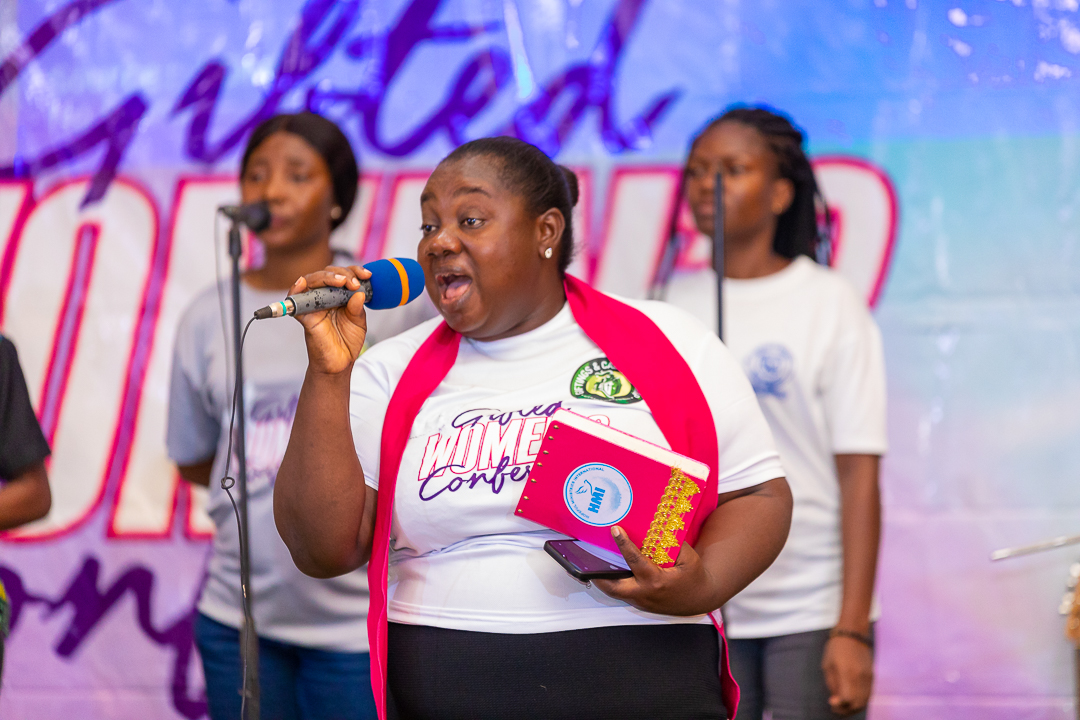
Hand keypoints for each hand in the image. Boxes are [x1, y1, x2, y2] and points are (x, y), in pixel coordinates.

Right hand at [291, 265, 369, 374]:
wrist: (340, 364)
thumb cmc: (347, 342)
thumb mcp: (358, 322)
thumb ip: (357, 307)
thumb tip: (358, 293)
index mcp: (337, 296)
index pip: (341, 275)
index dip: (353, 270)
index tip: (367, 275)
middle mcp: (323, 298)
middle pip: (326, 274)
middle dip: (341, 273)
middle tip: (354, 282)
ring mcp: (313, 306)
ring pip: (311, 281)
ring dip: (325, 277)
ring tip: (342, 281)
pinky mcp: (304, 317)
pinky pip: (295, 301)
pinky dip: (295, 290)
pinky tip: (302, 283)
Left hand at [590, 526, 719, 615]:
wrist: (700, 598)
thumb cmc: (694, 576)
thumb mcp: (688, 558)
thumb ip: (673, 544)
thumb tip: (658, 528)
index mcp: (656, 581)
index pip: (636, 561)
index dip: (624, 545)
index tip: (615, 530)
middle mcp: (644, 594)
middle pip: (613, 587)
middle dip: (597, 574)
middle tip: (585, 560)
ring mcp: (641, 601)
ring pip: (614, 591)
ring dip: (601, 578)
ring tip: (589, 563)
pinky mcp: (640, 602)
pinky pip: (622, 591)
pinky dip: (613, 581)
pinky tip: (607, 569)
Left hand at [822, 635, 873, 715]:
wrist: (853, 634)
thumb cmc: (836, 648)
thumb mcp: (828, 665)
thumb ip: (832, 684)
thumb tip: (835, 701)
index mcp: (847, 673)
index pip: (847, 698)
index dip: (839, 705)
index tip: (832, 703)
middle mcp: (860, 677)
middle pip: (857, 703)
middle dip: (846, 710)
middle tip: (836, 708)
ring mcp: (868, 677)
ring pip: (864, 701)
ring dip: (854, 707)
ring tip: (843, 705)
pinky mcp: (872, 676)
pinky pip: (868, 694)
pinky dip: (860, 701)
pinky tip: (852, 699)